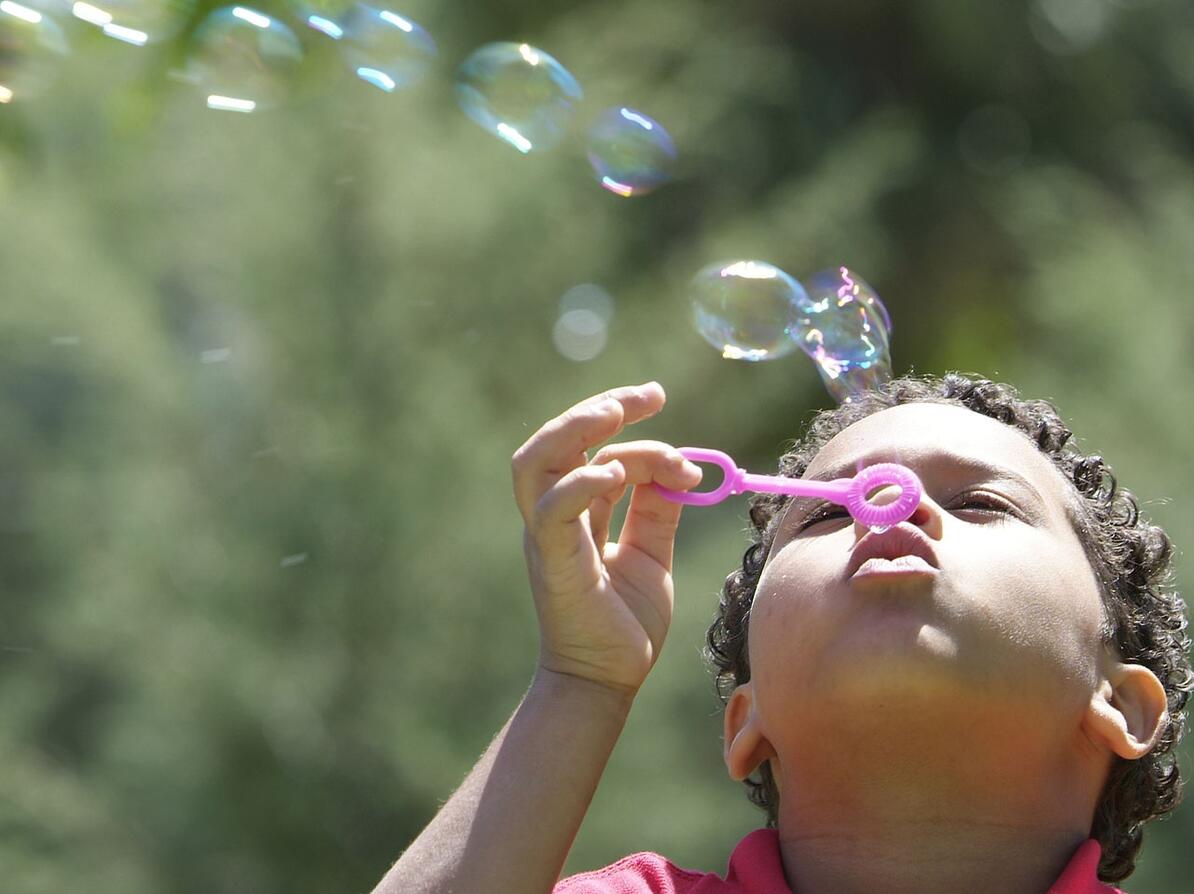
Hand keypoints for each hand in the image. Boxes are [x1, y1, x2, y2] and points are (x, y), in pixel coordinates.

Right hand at [512, 383, 701, 695]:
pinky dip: (579, 484)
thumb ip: (659, 508)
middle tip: (647, 395)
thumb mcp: (652, 552)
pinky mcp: (553, 563)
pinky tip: (616, 473)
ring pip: (534, 463)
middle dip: (597, 407)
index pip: (588, 445)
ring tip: (615, 413)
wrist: (609, 681)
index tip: (657, 397)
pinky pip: (551, 513)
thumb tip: (682, 467)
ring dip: (573, 430)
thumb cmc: (626, 621)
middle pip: (553, 441)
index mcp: (574, 510)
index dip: (622, 417)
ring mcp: (546, 538)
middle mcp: (552, 516)